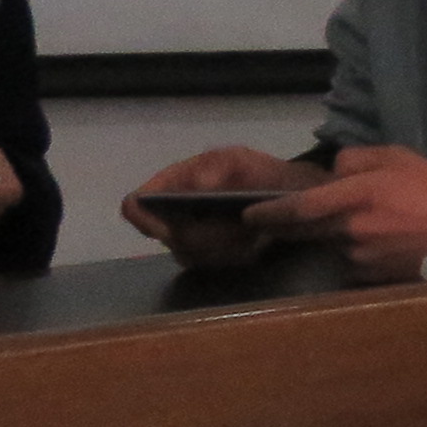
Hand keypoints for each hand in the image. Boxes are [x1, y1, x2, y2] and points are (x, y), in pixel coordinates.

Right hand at [119, 143, 321, 248]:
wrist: (292, 199)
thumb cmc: (261, 174)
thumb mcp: (240, 162)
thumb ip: (213, 168)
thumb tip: (194, 185)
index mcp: (175, 183)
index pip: (135, 205)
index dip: (145, 220)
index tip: (172, 230)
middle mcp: (175, 213)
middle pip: (166, 238)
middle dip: (203, 237)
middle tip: (239, 229)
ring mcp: (189, 237)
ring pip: (189, 255)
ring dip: (222, 247)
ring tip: (251, 233)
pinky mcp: (208, 256)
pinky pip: (210, 264)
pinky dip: (232, 256)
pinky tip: (253, 243)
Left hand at [243, 141, 426, 280]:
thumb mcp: (398, 157)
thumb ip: (356, 161)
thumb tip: (330, 174)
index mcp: (358, 196)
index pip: (300, 207)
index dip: (269, 211)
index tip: (247, 213)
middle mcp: (353, 230)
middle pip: (304, 232)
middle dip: (283, 228)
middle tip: (268, 223)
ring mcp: (362, 259)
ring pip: (330, 247)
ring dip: (329, 240)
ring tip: (351, 229)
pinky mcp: (374, 278)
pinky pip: (350, 263)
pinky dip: (352, 254)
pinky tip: (374, 247)